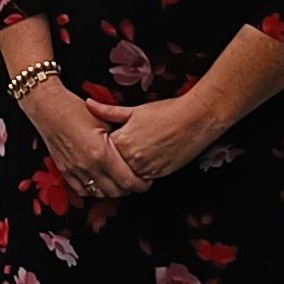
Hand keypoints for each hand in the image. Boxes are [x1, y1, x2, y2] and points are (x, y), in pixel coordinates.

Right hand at [23, 79, 141, 203]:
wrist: (49, 108)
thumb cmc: (77, 110)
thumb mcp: (106, 122)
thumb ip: (121, 141)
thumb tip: (136, 153)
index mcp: (102, 154)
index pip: (128, 181)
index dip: (141, 184)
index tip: (146, 180)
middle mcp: (89, 166)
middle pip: (117, 191)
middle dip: (130, 189)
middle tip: (136, 181)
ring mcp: (75, 171)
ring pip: (100, 194)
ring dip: (112, 190)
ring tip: (119, 181)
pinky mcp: (65, 171)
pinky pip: (83, 191)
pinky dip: (94, 190)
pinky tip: (99, 181)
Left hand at [107, 94, 227, 187]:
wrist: (195, 120)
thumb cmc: (165, 112)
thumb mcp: (134, 110)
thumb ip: (109, 111)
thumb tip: (89, 103)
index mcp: (122, 140)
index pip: (101, 151)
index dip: (101, 147)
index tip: (102, 143)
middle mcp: (130, 158)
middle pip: (112, 166)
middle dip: (112, 162)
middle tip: (116, 155)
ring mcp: (144, 168)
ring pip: (126, 177)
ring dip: (125, 171)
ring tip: (129, 160)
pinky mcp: (157, 174)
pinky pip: (142, 181)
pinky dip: (139, 175)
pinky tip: (142, 164)